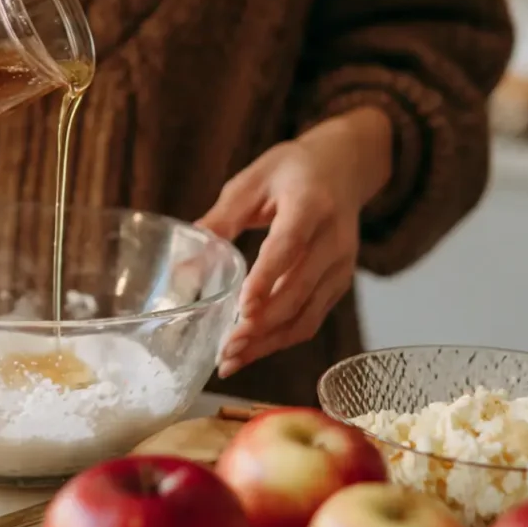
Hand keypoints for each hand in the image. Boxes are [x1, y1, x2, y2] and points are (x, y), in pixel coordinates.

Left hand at [198, 108, 392, 377]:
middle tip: (226, 348)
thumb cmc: (291, 171)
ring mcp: (341, 265)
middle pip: (298, 290)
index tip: (243, 308)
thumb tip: (183, 265)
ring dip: (269, 342)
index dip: (267, 279)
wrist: (344, 166)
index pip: (289, 247)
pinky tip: (252, 350)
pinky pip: (312, 319)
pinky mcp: (339, 283)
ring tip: (232, 360)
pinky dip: (282, 339)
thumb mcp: (252, 182)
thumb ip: (220, 220)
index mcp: (310, 205)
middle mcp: (334, 239)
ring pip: (307, 314)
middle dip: (262, 324)